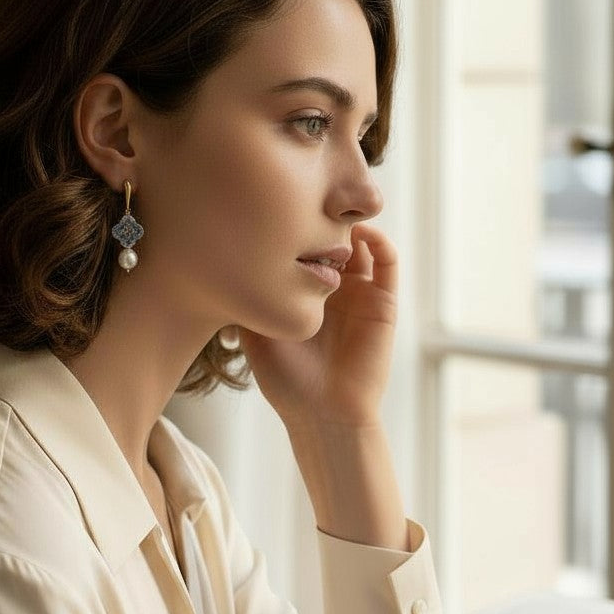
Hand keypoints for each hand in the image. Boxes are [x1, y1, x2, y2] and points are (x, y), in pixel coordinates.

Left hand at [237, 223, 396, 431]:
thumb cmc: (286, 381)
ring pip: (361, 243)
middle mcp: (333, 288)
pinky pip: (389, 263)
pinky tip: (362, 233)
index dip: (295, 224)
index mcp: (303, 292)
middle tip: (308, 201)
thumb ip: (247, 297)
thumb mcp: (254, 332)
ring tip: (334, 213)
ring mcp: (360, 294)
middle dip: (322, 216)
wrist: (323, 413)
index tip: (279, 207)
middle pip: (332, 236)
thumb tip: (224, 256)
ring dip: (351, 224)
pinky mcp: (384, 303)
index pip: (303, 245)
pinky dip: (380, 242)